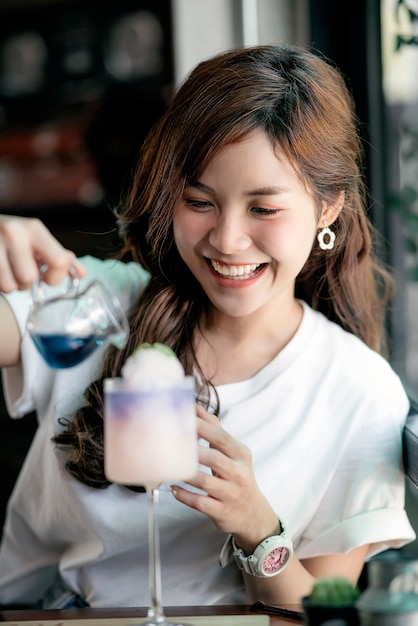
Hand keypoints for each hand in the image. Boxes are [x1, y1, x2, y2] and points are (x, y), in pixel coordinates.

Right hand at [0, 215, 86, 291]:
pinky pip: (0, 286)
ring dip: (13, 285)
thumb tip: (82, 274)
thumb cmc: (12, 237)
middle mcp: (15, 233)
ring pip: (12, 286)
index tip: (47, 276)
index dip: (56, 277)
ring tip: (9, 271)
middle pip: (30, 277)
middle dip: (28, 283)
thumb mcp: (37, 240)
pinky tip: (1, 272)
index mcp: (35, 229)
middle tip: (22, 273)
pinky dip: (1, 285)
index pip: (59, 261)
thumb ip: (59, 256)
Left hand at [171, 404, 277, 551]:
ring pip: (205, 481)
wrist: (253, 513)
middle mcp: (239, 473)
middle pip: (213, 458)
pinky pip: (200, 502)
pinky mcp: (221, 511)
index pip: (221, 437)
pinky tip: (173, 487)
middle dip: (191, 450)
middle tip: (170, 442)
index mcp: (241, 454)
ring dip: (185, 473)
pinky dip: (184, 495)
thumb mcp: (234, 453)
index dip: (202, 427)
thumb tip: (197, 407)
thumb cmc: (238, 476)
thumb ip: (216, 430)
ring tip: (168, 466)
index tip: (183, 418)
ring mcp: (230, 494)